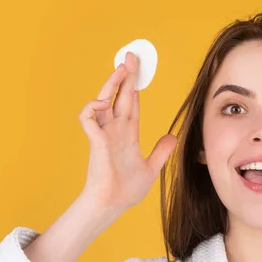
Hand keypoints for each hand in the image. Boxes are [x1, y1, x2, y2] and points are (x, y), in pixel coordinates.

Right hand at [78, 52, 176, 210]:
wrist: (113, 205)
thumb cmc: (126, 190)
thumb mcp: (151, 168)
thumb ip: (161, 151)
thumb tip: (173, 137)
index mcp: (128, 134)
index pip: (131, 104)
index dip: (134, 87)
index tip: (138, 70)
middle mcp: (115, 130)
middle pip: (119, 96)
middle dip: (125, 76)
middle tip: (131, 56)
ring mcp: (104, 134)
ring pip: (103, 101)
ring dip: (110, 84)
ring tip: (122, 69)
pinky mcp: (95, 141)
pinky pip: (88, 117)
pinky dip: (93, 107)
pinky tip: (103, 102)